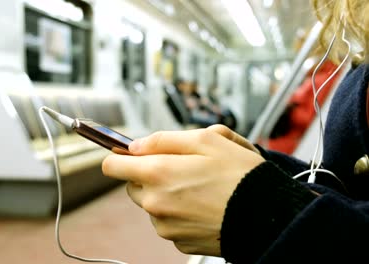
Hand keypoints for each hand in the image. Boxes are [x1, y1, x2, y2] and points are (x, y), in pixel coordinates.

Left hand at [102, 125, 264, 255]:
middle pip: (132, 185)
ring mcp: (165, 225)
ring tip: (197, 187)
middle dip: (148, 174)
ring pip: (150, 203)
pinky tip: (201, 205)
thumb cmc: (241, 175)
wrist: (268, 215)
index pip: (112, 166)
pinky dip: (177, 212)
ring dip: (164, 193)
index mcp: (158, 173)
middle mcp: (156, 203)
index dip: (120, 156)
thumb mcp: (206, 139)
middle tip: (179, 167)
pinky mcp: (178, 240)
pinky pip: (167, 221)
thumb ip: (162, 140)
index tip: (129, 153)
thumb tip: (134, 146)